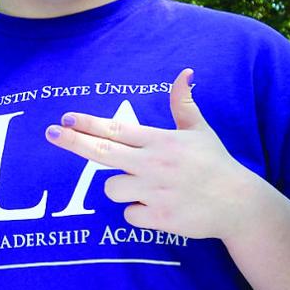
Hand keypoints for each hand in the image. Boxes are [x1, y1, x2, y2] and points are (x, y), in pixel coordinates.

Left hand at [44, 68, 258, 240]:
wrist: (238, 204)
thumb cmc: (216, 164)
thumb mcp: (201, 130)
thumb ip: (184, 104)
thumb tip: (184, 72)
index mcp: (161, 141)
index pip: (117, 128)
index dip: (88, 123)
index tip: (66, 117)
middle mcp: (153, 164)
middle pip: (101, 152)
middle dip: (73, 142)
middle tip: (51, 133)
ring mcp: (154, 192)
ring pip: (112, 189)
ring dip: (121, 187)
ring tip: (145, 186)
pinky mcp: (159, 217)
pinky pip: (129, 215)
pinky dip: (138, 212)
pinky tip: (158, 207)